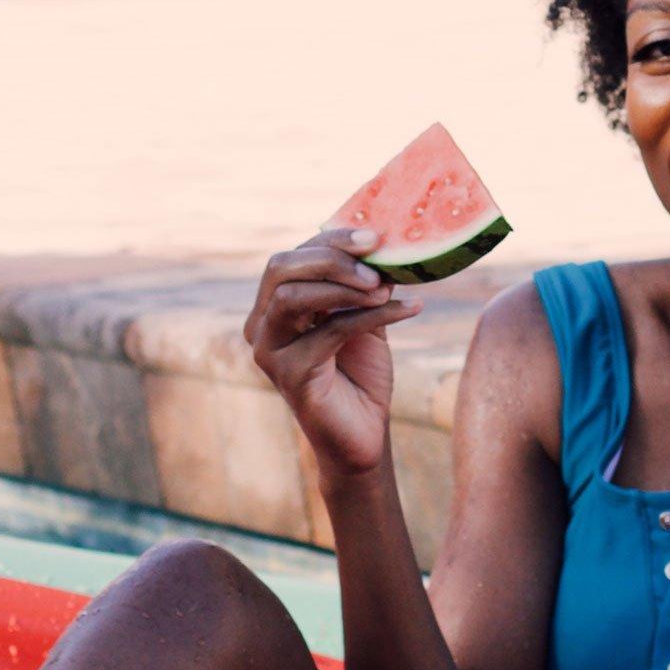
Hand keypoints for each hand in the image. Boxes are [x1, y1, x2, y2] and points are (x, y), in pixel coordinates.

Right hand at [245, 229, 419, 477]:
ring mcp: (269, 351)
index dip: (332, 240)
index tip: (374, 236)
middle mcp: (261, 325)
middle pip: (281, 268)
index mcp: (274, 305)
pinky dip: (369, 315)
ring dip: (344, 286)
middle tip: (376, 261)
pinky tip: (408, 309)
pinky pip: (327, 331)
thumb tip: (382, 243)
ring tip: (386, 288)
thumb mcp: (362, 316)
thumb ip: (362, 283)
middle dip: (331, 258)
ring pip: (292, 297)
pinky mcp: (288, 375)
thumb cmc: (360, 373)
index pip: (293, 257)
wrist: (364, 432)